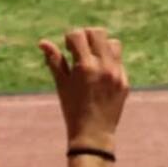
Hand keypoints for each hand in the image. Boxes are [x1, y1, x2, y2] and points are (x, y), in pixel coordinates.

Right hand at [39, 28, 129, 150]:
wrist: (93, 133)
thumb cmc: (72, 109)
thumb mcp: (61, 84)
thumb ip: (54, 60)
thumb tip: (42, 42)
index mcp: (85, 66)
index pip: (78, 35)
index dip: (70, 38)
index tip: (67, 49)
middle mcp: (103, 66)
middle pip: (98, 33)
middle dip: (86, 36)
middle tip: (79, 49)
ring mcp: (117, 73)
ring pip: (113, 43)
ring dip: (101, 46)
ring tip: (92, 59)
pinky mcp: (124, 80)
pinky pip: (118, 60)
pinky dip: (108, 61)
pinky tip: (99, 74)